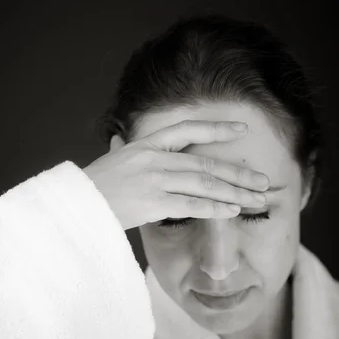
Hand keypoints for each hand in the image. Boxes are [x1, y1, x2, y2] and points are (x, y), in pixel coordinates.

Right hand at [83, 120, 269, 230]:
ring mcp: (154, 180)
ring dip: (235, 193)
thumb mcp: (112, 159)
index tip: (241, 129)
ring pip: (205, 183)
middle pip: (206, 163)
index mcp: (146, 144)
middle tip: (263, 181)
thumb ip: (124, 149)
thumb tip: (119, 140)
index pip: (188, 129)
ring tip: (257, 199)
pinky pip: (192, 204)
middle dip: (239, 173)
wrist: (75, 206)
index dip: (217, 128)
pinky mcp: (153, 203)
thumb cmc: (93, 186)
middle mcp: (154, 158)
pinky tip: (233, 211)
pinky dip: (215, 208)